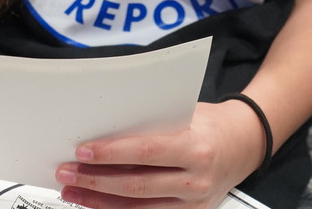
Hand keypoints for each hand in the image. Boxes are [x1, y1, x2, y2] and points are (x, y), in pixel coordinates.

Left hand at [55, 100, 265, 208]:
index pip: (145, 152)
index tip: (83, 151)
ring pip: (137, 208)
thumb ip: (152, 122)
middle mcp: (195, 180)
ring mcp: (193, 204)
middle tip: (66, 172)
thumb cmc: (210, 122)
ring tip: (73, 190)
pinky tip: (97, 204)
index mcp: (195, 147)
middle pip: (135, 186)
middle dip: (95, 180)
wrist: (244, 144)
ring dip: (99, 201)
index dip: (111, 154)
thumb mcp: (185, 113)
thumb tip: (106, 125)